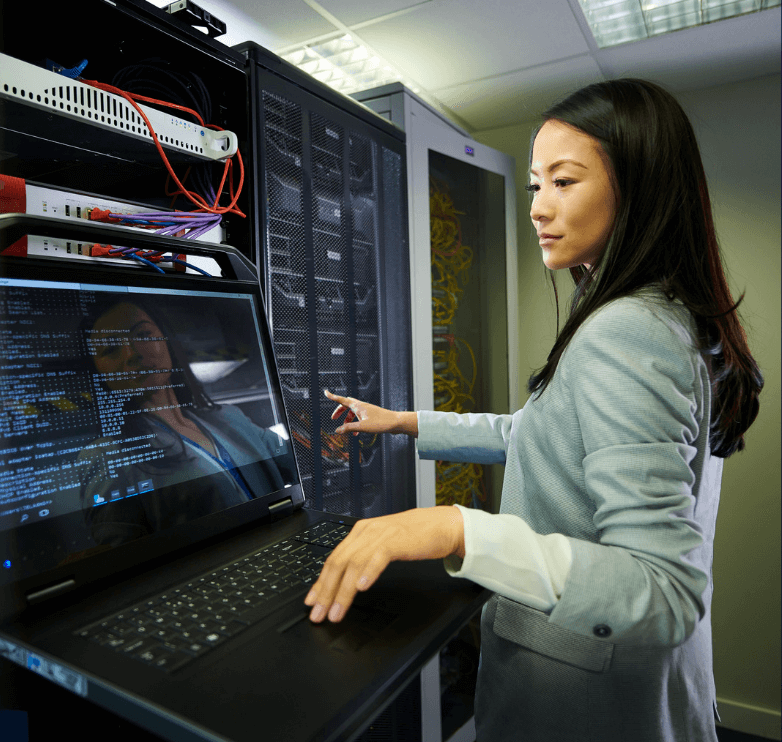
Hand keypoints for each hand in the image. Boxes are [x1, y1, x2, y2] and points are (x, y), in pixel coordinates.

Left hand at [304, 506, 465, 622]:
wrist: (443, 525)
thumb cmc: (415, 537)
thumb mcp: (383, 546)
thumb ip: (365, 558)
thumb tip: (346, 581)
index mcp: (360, 532)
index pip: (333, 559)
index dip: (320, 582)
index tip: (312, 602)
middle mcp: (366, 531)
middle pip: (338, 562)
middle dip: (326, 591)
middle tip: (319, 613)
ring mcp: (381, 534)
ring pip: (354, 563)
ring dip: (343, 591)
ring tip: (337, 611)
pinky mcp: (397, 539)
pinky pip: (378, 557)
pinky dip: (368, 572)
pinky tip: (361, 587)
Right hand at [324, 389, 417, 436]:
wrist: (395, 423)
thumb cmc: (381, 422)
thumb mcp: (362, 427)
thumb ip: (349, 428)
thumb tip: (337, 430)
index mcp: (358, 406)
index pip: (342, 400)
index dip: (333, 397)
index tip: (326, 392)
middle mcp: (362, 406)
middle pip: (346, 405)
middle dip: (339, 411)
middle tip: (333, 418)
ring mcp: (367, 410)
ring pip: (353, 413)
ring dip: (348, 420)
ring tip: (346, 430)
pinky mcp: (371, 416)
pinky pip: (359, 418)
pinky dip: (355, 424)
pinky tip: (357, 433)